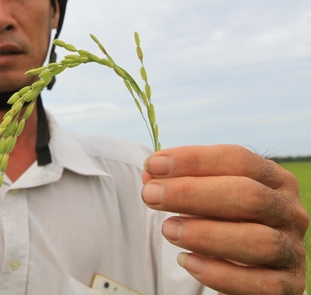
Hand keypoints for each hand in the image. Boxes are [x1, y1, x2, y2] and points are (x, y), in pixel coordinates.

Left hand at [141, 145, 307, 294]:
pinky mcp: (287, 285)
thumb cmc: (223, 223)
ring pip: (257, 240)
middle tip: (150, 196)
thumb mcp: (205, 197)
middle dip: (192, 193)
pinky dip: (219, 273)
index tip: (153, 164)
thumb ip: (180, 182)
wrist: (248, 270)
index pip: (237, 160)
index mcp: (273, 179)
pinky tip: (187, 261)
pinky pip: (258, 283)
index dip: (194, 160)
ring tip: (167, 230)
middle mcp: (289, 211)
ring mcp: (292, 249)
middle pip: (247, 195)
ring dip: (205, 234)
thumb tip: (150, 173)